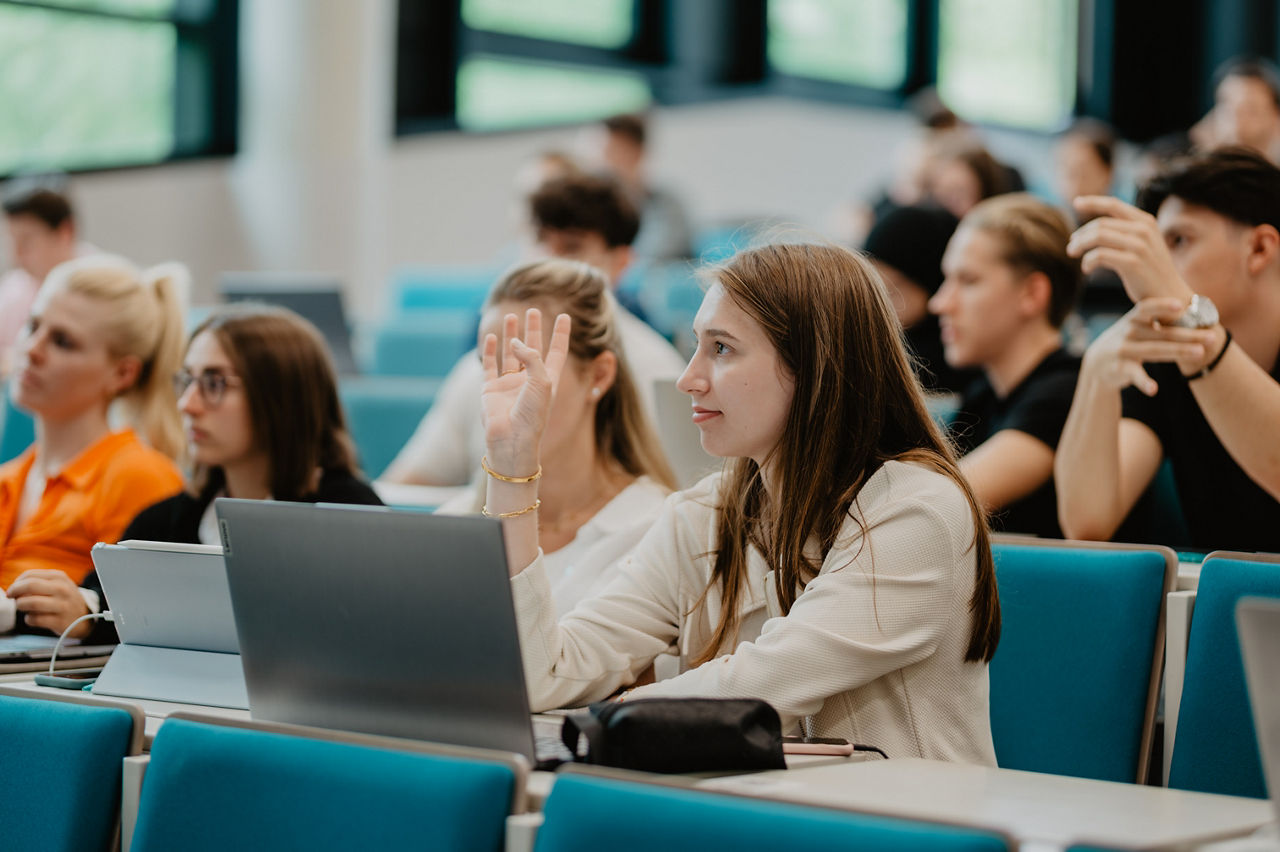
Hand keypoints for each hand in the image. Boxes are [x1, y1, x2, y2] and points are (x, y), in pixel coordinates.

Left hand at [8, 569, 91, 636]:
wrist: (84, 617)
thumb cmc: (63, 599)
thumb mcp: (57, 584)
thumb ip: (37, 582)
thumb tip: (14, 588)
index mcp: (59, 577)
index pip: (30, 575)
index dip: (16, 583)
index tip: (13, 589)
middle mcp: (62, 589)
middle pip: (30, 586)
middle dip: (14, 591)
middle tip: (11, 597)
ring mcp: (62, 605)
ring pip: (30, 603)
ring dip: (20, 605)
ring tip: (23, 607)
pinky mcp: (59, 621)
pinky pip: (34, 619)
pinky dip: (29, 619)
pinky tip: (34, 618)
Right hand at [480, 308, 570, 474]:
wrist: (511, 439)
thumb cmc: (532, 414)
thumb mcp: (541, 381)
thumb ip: (531, 356)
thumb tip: (514, 342)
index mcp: (547, 380)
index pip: (557, 352)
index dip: (561, 334)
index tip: (564, 316)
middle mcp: (528, 381)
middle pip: (533, 349)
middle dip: (533, 330)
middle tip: (532, 310)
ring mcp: (509, 385)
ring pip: (511, 354)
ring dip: (511, 335)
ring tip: (511, 316)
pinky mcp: (490, 390)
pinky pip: (490, 366)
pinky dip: (490, 351)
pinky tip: (493, 337)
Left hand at [1068, 196, 1193, 302]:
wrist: (1169, 295)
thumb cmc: (1150, 271)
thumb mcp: (1143, 244)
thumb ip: (1125, 232)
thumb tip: (1095, 227)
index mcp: (1145, 221)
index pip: (1114, 205)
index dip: (1093, 202)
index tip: (1076, 203)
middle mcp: (1143, 230)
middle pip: (1101, 223)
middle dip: (1081, 234)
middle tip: (1071, 246)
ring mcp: (1139, 245)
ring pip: (1098, 236)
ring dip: (1080, 245)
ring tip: (1073, 254)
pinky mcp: (1132, 262)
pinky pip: (1099, 255)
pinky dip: (1087, 261)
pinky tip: (1086, 268)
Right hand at [1082, 298, 1214, 395]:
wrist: (1096, 364)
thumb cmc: (1128, 341)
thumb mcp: (1136, 327)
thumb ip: (1159, 319)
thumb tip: (1196, 307)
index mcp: (1133, 319)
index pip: (1146, 308)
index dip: (1161, 306)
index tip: (1180, 305)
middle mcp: (1128, 333)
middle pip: (1162, 333)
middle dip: (1188, 335)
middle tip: (1212, 337)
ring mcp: (1123, 350)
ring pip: (1154, 351)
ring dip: (1178, 352)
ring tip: (1200, 353)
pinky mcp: (1120, 369)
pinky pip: (1134, 375)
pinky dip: (1143, 382)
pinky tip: (1153, 389)